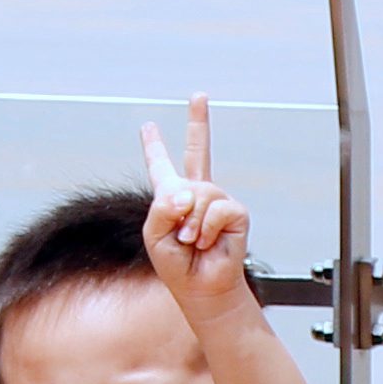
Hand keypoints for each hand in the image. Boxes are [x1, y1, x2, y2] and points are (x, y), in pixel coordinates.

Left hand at [136, 98, 251, 303]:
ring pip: (200, 193)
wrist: (202, 288)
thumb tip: (187, 191)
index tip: (148, 126)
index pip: (162, 166)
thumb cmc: (177, 265)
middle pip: (198, 150)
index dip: (154, 147)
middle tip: (199, 96)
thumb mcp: (155, 234)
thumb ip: (162, 207)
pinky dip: (206, 227)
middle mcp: (196, 194)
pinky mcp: (234, 212)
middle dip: (199, 121)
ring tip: (190, 241)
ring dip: (190, 222)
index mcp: (171, 197)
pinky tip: (207, 241)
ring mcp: (216, 200)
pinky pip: (216, 208)